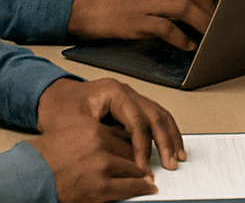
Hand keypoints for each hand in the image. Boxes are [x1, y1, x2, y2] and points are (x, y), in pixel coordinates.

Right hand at [30, 122, 157, 201]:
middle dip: (140, 159)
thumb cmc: (48, 157)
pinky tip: (148, 187)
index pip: (126, 135)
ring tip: (150, 177)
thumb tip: (119, 141)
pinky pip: (128, 187)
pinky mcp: (100, 188)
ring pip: (133, 168)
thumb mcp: (75, 134)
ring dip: (142, 174)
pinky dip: (141, 187)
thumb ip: (97, 135)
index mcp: (96, 131)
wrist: (30, 177)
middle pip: (132, 151)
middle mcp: (102, 146)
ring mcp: (102, 167)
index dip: (135, 144)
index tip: (142, 148)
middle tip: (150, 164)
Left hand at [37, 76, 183, 171]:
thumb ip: (100, 139)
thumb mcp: (73, 125)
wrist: (52, 97)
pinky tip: (169, 143)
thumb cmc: (59, 108)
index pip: (137, 120)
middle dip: (165, 141)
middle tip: (170, 162)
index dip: (142, 146)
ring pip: (160, 114)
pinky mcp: (131, 106)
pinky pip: (154, 117)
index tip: (143, 167)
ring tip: (177, 155)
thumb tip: (120, 160)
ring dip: (170, 136)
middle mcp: (127, 92)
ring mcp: (131, 97)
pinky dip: (164, 131)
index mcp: (114, 92)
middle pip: (155, 115)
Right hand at [68, 0, 216, 49]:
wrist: (78, 5)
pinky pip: (165, 28)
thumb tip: (185, 6)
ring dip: (201, 23)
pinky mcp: (134, 21)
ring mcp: (144, 3)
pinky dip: (180, 38)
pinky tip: (187, 46)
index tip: (217, 12)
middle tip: (218, 26)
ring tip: (209, 36)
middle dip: (210, 11)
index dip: (209, 0)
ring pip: (184, 8)